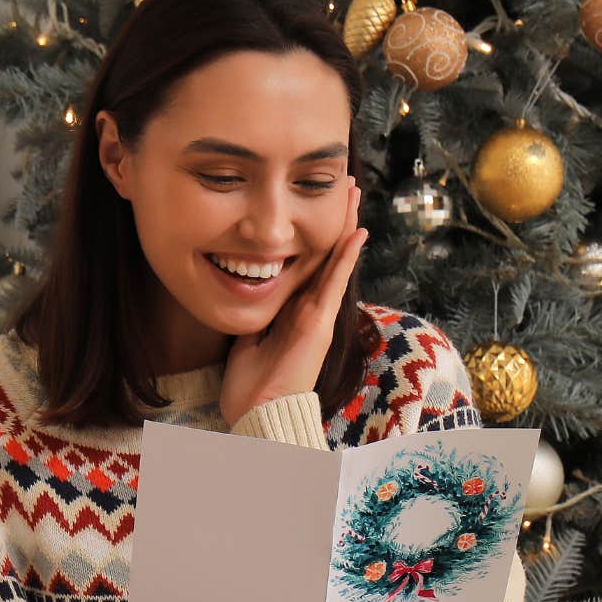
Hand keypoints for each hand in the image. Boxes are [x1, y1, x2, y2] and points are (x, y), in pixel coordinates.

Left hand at [220, 181, 368, 426]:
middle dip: (333, 220)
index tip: (313, 206)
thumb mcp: (245, 340)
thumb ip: (253, 317)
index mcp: (291, 313)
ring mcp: (318, 316)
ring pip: (334, 262)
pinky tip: (356, 231)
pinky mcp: (319, 324)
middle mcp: (309, 311)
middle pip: (325, 256)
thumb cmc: (249, 388)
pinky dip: (345, 257)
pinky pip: (334, 283)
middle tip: (345, 186)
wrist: (259, 415)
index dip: (311, 236)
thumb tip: (244, 295)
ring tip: (353, 195)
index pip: (305, 266)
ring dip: (344, 226)